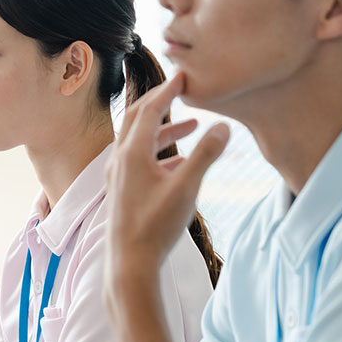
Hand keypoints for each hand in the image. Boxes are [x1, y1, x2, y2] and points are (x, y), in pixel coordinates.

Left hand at [104, 72, 229, 276]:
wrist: (129, 265)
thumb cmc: (156, 227)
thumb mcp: (186, 188)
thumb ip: (205, 155)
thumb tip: (223, 126)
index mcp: (132, 153)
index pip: (148, 109)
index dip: (167, 90)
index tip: (184, 76)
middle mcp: (119, 161)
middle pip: (136, 119)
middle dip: (159, 102)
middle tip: (180, 90)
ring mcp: (118, 177)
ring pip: (139, 142)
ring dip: (164, 130)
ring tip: (192, 126)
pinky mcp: (122, 193)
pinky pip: (139, 162)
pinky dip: (159, 154)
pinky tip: (180, 162)